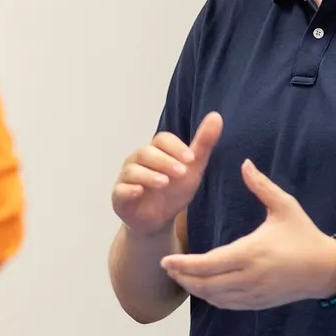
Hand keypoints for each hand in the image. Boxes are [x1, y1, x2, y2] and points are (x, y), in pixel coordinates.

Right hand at [112, 113, 222, 236]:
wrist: (159, 220)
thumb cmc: (174, 190)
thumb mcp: (193, 168)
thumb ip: (203, 143)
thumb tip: (216, 116)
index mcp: (156, 151)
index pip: (162, 140)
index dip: (176, 147)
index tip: (191, 158)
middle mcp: (138, 160)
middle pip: (146, 152)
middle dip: (165, 161)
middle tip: (182, 172)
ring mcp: (127, 178)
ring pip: (132, 170)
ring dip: (149, 175)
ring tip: (164, 182)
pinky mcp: (119, 196)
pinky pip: (121, 190)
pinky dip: (129, 189)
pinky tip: (139, 192)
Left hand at [160, 159, 335, 308]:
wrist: (326, 269)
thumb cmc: (304, 234)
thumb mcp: (285, 206)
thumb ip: (261, 186)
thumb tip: (245, 163)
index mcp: (251, 253)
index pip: (208, 264)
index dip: (183, 264)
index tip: (166, 259)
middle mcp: (249, 277)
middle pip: (205, 284)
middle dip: (182, 277)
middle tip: (166, 267)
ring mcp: (254, 293)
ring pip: (214, 297)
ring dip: (194, 288)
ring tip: (180, 276)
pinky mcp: (258, 303)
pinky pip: (227, 304)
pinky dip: (211, 297)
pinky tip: (202, 287)